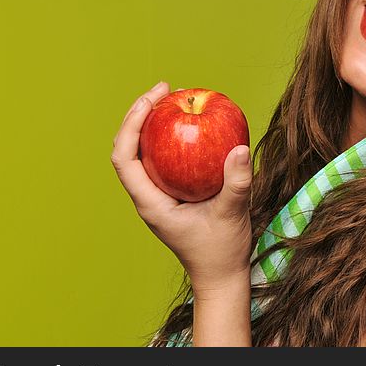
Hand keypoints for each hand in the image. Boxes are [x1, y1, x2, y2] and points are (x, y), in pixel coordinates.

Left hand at [111, 81, 253, 291]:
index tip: (152, 99)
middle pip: (129, 148)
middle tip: (165, 88)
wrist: (220, 276)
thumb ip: (237, 183)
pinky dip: (173, 138)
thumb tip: (240, 149)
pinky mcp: (171, 194)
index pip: (124, 158)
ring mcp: (158, 195)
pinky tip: (195, 124)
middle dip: (141, 114)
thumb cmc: (221, 251)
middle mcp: (148, 197)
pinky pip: (165, 159)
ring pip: (145, 152)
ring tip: (175, 98)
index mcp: (150, 203)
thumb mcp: (232, 215)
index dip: (131, 124)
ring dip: (154, 123)